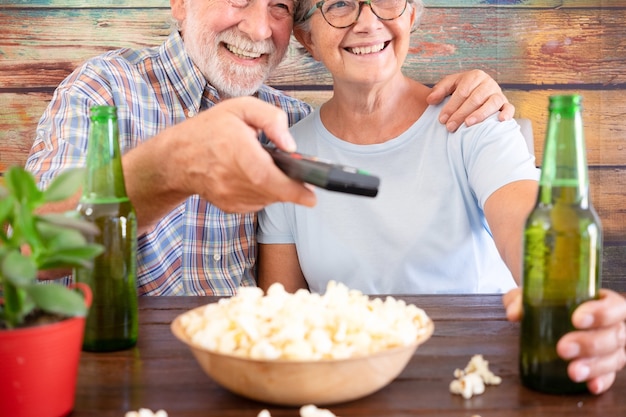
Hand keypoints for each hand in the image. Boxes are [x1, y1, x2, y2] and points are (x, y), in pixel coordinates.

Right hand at [124, 97, 315, 230]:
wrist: (178, 157)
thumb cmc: (211, 129)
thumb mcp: (241, 108)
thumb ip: (271, 118)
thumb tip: (291, 145)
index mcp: (235, 148)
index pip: (267, 176)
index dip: (292, 189)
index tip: (311, 196)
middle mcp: (230, 176)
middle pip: (272, 191)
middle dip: (292, 187)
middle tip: (303, 181)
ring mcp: (228, 195)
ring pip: (267, 199)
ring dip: (278, 189)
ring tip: (274, 172)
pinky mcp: (228, 206)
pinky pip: (257, 203)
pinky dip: (264, 193)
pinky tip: (257, 179)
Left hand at [426, 69, 514, 131]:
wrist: (479, 91)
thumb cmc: (462, 90)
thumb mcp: (450, 86)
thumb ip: (439, 90)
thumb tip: (430, 100)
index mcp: (474, 76)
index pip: (462, 91)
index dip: (451, 106)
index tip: (441, 119)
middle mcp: (488, 83)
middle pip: (475, 98)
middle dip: (461, 113)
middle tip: (450, 127)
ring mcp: (498, 93)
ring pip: (492, 103)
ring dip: (480, 114)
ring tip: (468, 124)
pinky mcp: (506, 104)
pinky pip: (509, 108)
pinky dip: (507, 114)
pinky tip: (500, 121)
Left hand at [503, 288, 625, 393]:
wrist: (549, 312)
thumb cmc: (549, 300)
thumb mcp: (533, 294)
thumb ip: (521, 298)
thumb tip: (514, 313)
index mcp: (603, 301)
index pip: (613, 306)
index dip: (601, 313)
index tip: (577, 319)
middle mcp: (613, 325)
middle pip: (613, 335)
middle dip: (589, 344)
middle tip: (563, 348)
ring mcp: (612, 347)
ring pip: (614, 357)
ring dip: (594, 366)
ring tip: (573, 372)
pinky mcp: (606, 366)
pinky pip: (610, 375)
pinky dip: (602, 381)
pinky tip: (590, 385)